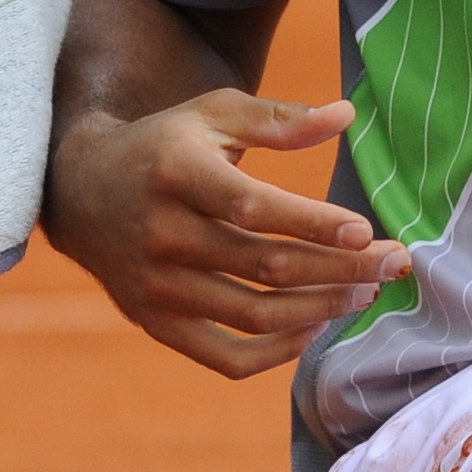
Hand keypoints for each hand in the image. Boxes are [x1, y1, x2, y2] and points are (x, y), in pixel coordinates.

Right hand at [45, 89, 409, 378]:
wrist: (79, 191)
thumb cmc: (165, 145)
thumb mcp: (212, 114)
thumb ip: (277, 118)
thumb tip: (346, 116)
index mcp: (178, 173)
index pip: (254, 207)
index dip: (313, 223)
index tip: (365, 231)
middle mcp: (163, 234)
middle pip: (265, 266)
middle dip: (340, 270)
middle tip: (392, 265)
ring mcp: (156, 286)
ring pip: (254, 314)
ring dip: (320, 309)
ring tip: (364, 293)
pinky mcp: (154, 322)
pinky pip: (225, 356)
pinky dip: (276, 352)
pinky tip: (314, 327)